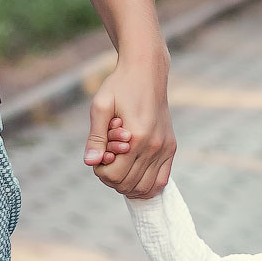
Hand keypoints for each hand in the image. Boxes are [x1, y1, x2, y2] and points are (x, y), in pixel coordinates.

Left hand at [87, 53, 175, 197]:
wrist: (147, 73)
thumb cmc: (120, 86)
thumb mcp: (100, 107)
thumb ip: (96, 137)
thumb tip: (90, 163)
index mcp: (137, 137)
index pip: (114, 175)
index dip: (100, 171)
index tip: (97, 156)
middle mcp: (154, 146)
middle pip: (128, 184)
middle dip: (111, 179)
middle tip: (105, 162)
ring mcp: (165, 149)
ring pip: (146, 188)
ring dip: (128, 186)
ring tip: (119, 170)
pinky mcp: (171, 148)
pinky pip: (162, 180)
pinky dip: (147, 186)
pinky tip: (135, 177)